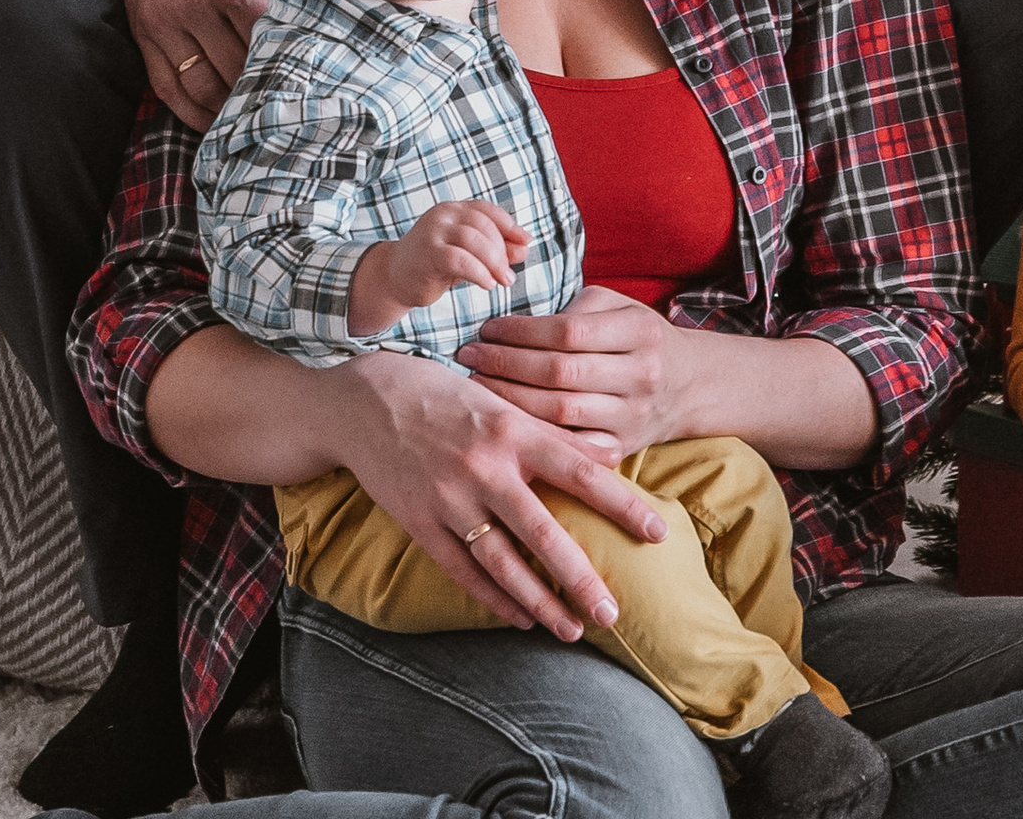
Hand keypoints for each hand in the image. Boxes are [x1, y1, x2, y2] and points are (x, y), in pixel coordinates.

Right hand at [103, 0, 277, 128]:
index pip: (268, 40)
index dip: (289, 63)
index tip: (311, 80)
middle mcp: (195, 6)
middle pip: (237, 69)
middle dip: (263, 90)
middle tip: (288, 107)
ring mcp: (165, 22)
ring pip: (201, 85)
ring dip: (228, 108)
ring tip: (253, 118)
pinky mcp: (143, 31)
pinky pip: (166, 84)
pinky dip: (189, 109)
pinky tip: (211, 119)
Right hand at [323, 350, 666, 642]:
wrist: (365, 401)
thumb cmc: (444, 394)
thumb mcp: (501, 401)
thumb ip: (548, 433)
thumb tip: (606, 460)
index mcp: (513, 430)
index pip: (580, 472)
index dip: (622, 505)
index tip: (657, 533)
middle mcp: (485, 468)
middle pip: (543, 533)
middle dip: (580, 579)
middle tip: (612, 613)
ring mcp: (449, 500)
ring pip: (503, 563)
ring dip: (541, 601)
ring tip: (570, 629)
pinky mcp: (420, 523)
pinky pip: (463, 571)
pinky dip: (494, 598)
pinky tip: (521, 616)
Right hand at [351, 202, 532, 335]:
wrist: (394, 279)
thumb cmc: (434, 265)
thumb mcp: (468, 254)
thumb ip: (495, 249)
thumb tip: (525, 247)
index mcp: (454, 209)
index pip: (487, 211)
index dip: (509, 226)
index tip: (526, 243)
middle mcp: (443, 214)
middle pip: (484, 225)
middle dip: (502, 250)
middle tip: (510, 276)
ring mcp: (433, 231)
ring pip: (473, 239)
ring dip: (494, 262)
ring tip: (502, 281)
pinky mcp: (427, 253)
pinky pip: (459, 259)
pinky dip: (478, 272)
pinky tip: (487, 284)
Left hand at [461, 286, 695, 451]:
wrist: (688, 384)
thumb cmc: (638, 336)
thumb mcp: (618, 306)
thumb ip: (575, 309)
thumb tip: (516, 325)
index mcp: (638, 330)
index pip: (568, 331)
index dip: (521, 331)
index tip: (487, 329)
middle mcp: (638, 374)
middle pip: (560, 372)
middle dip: (505, 364)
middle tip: (468, 356)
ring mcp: (631, 416)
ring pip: (560, 412)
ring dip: (510, 400)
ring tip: (475, 387)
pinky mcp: (622, 448)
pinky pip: (571, 447)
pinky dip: (535, 436)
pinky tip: (506, 423)